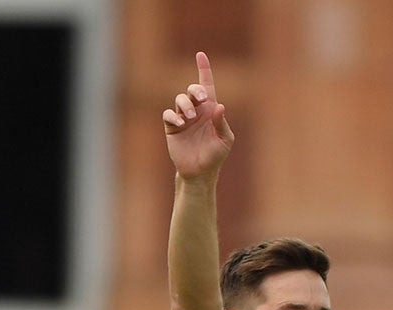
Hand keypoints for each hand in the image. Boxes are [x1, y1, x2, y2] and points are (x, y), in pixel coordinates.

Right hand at [163, 51, 233, 179]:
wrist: (200, 172)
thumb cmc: (215, 156)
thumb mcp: (224, 140)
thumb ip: (222, 123)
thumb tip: (219, 106)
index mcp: (210, 110)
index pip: (207, 85)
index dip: (204, 69)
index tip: (200, 55)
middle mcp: (196, 110)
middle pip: (192, 89)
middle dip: (196, 90)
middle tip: (202, 99)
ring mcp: (183, 118)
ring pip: (179, 99)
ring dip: (185, 105)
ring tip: (189, 118)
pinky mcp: (172, 127)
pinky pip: (168, 114)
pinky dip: (173, 116)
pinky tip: (180, 124)